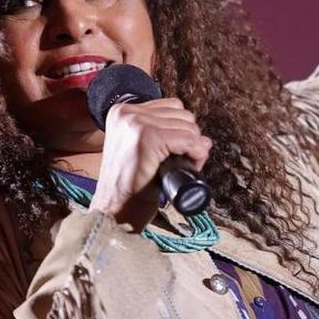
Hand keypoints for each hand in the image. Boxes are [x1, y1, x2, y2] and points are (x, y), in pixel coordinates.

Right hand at [89, 98, 211, 232]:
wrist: (115, 211)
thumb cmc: (129, 187)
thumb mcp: (141, 152)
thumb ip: (165, 136)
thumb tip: (203, 138)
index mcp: (122, 111)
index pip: (172, 106)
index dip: (182, 129)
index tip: (177, 150)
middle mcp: (127, 113)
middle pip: (182, 114)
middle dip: (190, 138)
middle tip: (183, 161)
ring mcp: (137, 124)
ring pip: (188, 126)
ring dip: (195, 147)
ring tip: (183, 165)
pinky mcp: (148, 139)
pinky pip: (188, 140)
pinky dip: (197, 154)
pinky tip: (191, 166)